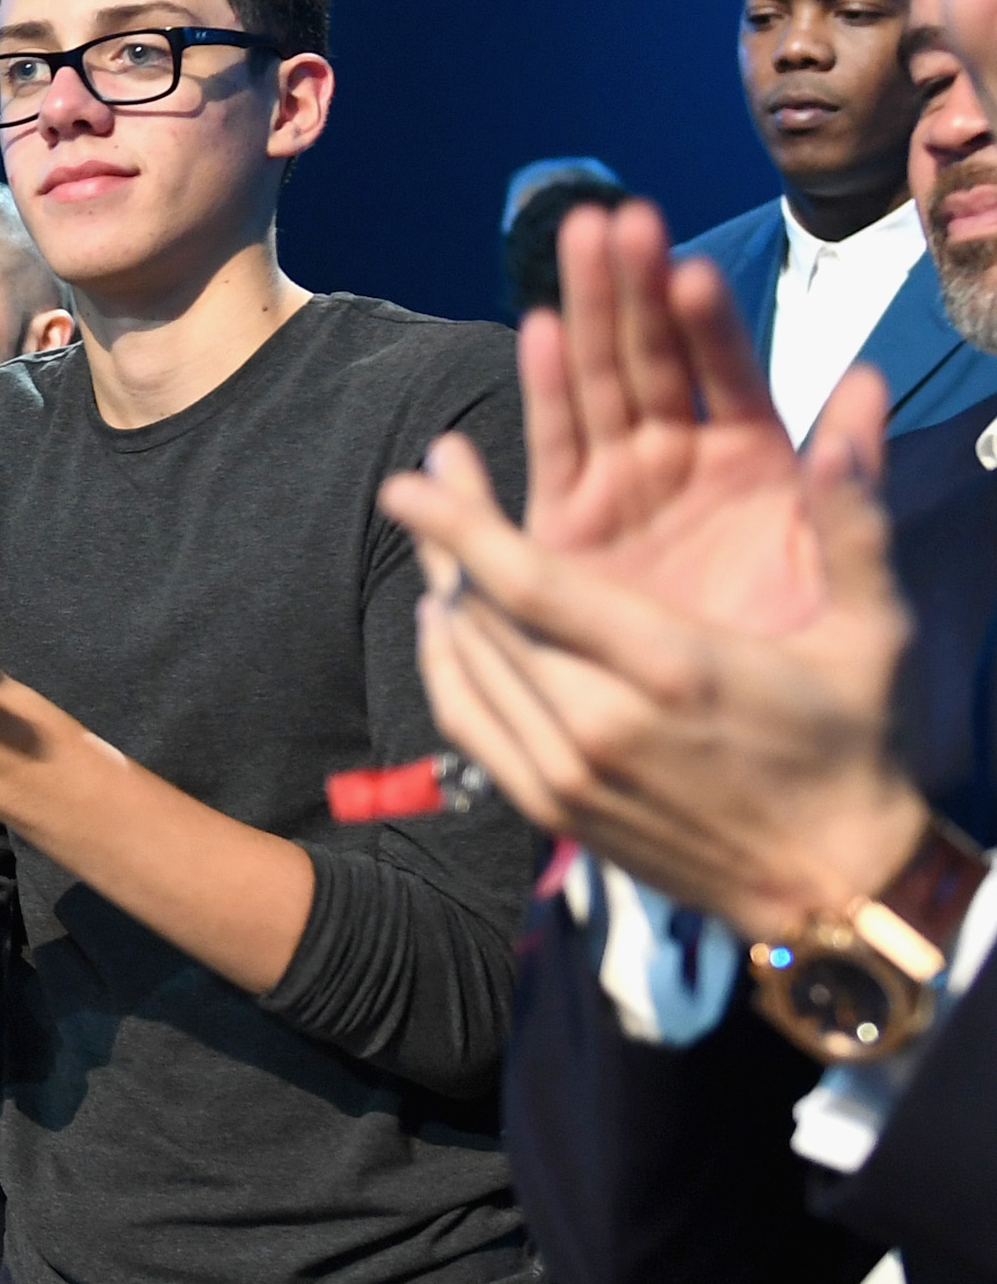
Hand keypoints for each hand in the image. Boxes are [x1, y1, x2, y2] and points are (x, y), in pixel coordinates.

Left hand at [376, 200, 928, 936]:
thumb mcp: (872, 632)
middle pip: (481, 616)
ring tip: (436, 541)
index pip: (528, 584)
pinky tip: (446, 621)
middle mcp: (597, 724)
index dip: (461, 523)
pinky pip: (466, 721)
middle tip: (425, 485)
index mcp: (668, 669)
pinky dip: (445, 663)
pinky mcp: (548, 808)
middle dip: (446, 543)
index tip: (411, 477)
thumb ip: (852, 518)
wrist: (835, 888)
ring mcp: (563, 773)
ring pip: (465, 663)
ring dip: (442, 596)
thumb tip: (860, 395)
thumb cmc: (856, 748)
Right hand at [514, 200, 833, 630]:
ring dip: (584, 312)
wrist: (767, 757)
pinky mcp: (569, 530)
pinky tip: (535, 334)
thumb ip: (854, 482)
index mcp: (756, 464)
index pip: (725, 371)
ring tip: (578, 241)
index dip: (707, 321)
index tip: (688, 267)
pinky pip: (553, 450)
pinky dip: (543, 394)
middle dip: (629, 288)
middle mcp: (682, 464)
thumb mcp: (858, 577)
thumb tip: (866, 379)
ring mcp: (622, 492)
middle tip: (614, 221)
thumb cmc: (825, 673)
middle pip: (648, 359)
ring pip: (597, 385)